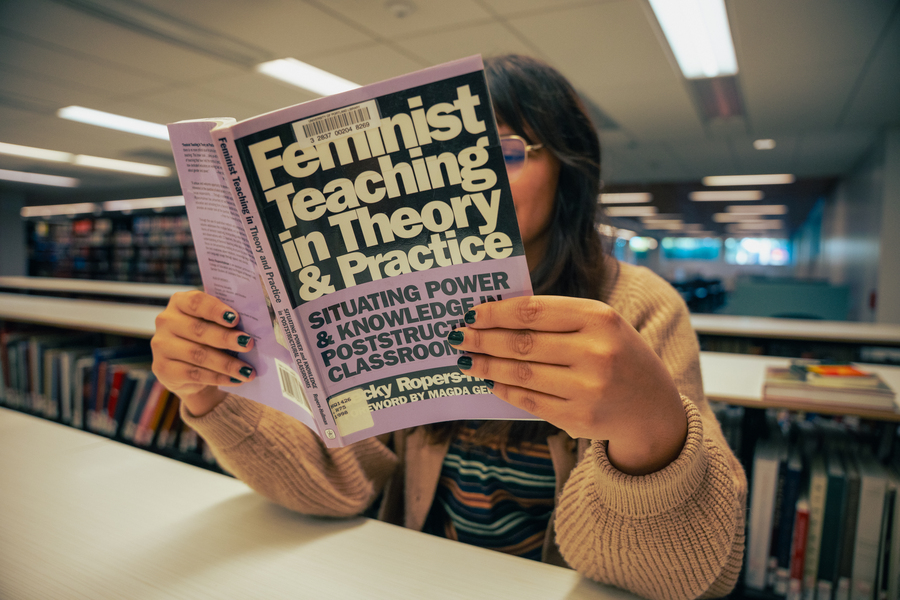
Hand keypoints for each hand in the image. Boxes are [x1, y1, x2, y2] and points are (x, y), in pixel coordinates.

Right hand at [151, 290, 255, 416]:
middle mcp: (166, 321)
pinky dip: (217, 378)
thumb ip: (227, 322)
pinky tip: (234, 379)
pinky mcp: (162, 369)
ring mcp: (161, 345)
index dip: (216, 310)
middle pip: (198, 329)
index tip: (235, 318)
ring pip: (198, 354)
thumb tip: (252, 329)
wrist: (188, 370)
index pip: (196, 302)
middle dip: (226, 338)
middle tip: (248, 344)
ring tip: (247, 370)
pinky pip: (193, 374)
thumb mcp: (214, 325)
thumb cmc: (207, 339)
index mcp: (180, 302)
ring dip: (226, 363)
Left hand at [448, 295, 686, 474]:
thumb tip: (496, 317)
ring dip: (487, 366)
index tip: (472, 313)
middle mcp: (596, 352)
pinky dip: (505, 391)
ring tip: (466, 361)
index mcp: (599, 318)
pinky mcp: (579, 417)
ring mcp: (588, 388)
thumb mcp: (600, 325)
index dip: (496, 313)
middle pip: (523, 343)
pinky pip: (529, 401)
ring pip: (522, 373)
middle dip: (484, 340)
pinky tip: (490, 383)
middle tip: (459, 337)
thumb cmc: (617, 355)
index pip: (534, 311)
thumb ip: (556, 318)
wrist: (652, 406)